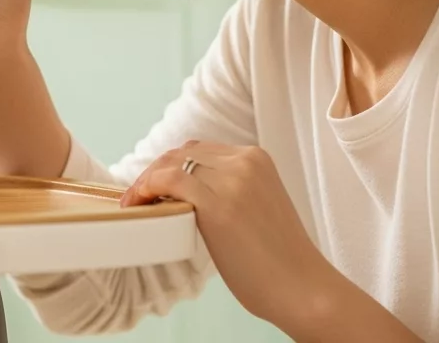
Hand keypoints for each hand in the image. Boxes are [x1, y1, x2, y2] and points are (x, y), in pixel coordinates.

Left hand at [120, 141, 348, 333]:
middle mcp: (245, 161)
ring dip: (146, 180)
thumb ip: (228, 188)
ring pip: (172, 163)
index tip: (153, 185)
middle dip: (155, 171)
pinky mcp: (219, 205)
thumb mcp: (256, 205)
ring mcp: (233, 181)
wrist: (303, 288)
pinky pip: (170, 181)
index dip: (169, 164)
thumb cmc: (278, 257)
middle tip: (138, 195)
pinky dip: (146, 188)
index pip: (199, 149)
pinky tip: (138, 203)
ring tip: (135, 203)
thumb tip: (185, 191)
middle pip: (182, 153)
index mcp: (257, 158)